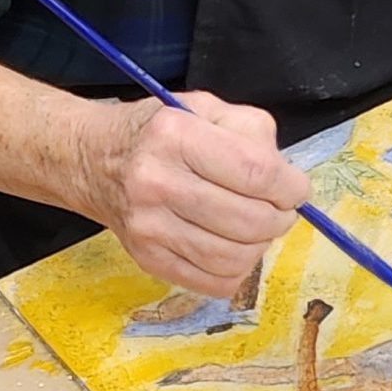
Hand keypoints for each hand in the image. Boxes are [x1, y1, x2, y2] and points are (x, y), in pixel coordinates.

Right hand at [73, 92, 308, 296]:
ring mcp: (148, 227)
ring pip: (234, 257)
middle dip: (280, 217)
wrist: (95, 160)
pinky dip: (237, 269)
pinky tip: (233, 245)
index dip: (290, 186)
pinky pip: (214, 282)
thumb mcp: (204, 107)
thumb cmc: (159, 132)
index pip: (255, 172)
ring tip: (256, 226)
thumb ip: (251, 132)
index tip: (296, 188)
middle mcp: (156, 182)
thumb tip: (285, 178)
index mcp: (175, 136)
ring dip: (261, 245)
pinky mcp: (146, 258)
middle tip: (281, 208)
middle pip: (249, 219)